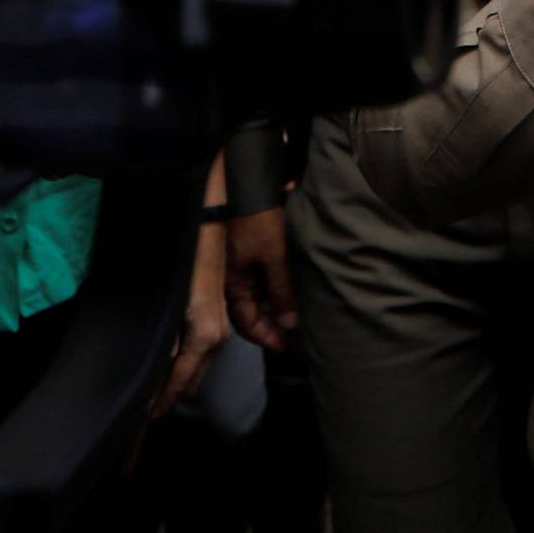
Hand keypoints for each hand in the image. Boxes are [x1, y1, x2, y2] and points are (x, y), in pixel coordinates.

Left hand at [151, 221, 227, 418]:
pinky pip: (202, 354)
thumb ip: (166, 340)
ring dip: (179, 382)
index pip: (181, 381)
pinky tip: (171, 366)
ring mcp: (220, 329)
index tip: (146, 419)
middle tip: (145, 412)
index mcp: (204, 337)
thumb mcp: (170, 304)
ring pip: (199, 368)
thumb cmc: (184, 262)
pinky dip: (187, 366)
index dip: (163, 402)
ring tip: (154, 395)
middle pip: (193, 381)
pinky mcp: (217, 318)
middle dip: (171, 397)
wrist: (204, 231)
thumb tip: (158, 372)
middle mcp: (217, 338)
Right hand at [224, 204, 296, 351]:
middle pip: (253, 312)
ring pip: (260, 297)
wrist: (252, 187)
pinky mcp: (256, 254)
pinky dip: (277, 292)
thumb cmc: (260, 225)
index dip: (265, 337)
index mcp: (236, 283)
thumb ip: (281, 292)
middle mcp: (238, 278)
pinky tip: (293, 294)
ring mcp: (246, 266)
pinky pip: (265, 282)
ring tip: (297, 317)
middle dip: (272, 325)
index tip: (285, 346)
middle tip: (294, 335)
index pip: (245, 322)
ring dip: (277, 308)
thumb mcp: (274, 259)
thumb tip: (289, 324)